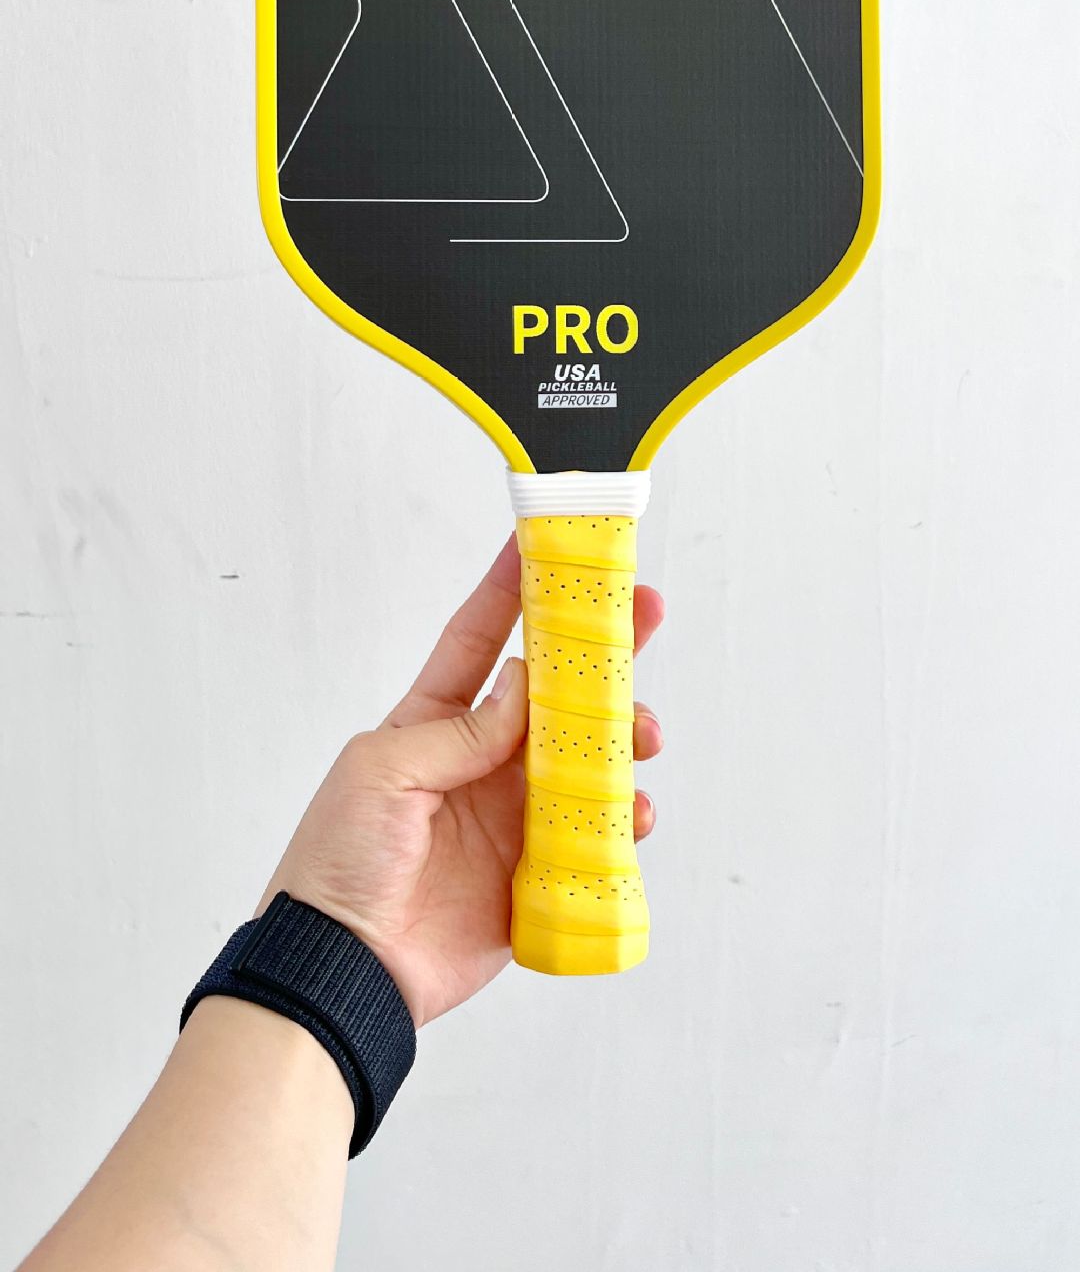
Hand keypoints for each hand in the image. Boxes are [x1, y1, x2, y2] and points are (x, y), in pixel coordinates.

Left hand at [260, 537, 664, 1026]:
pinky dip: (623, 820)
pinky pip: (594, 834)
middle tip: (645, 614)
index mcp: (431, 724)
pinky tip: (635, 812)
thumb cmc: (340, 860)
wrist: (345, 968)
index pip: (479, 641)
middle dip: (600, 652)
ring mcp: (510, 815)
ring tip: (643, 735)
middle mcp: (479, 761)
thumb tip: (524, 683)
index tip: (543, 541)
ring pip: (586, 758)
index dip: (511, 590)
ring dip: (623, 737)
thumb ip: (461, 730)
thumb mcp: (386, 771)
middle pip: (552, 693)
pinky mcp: (535, 872)